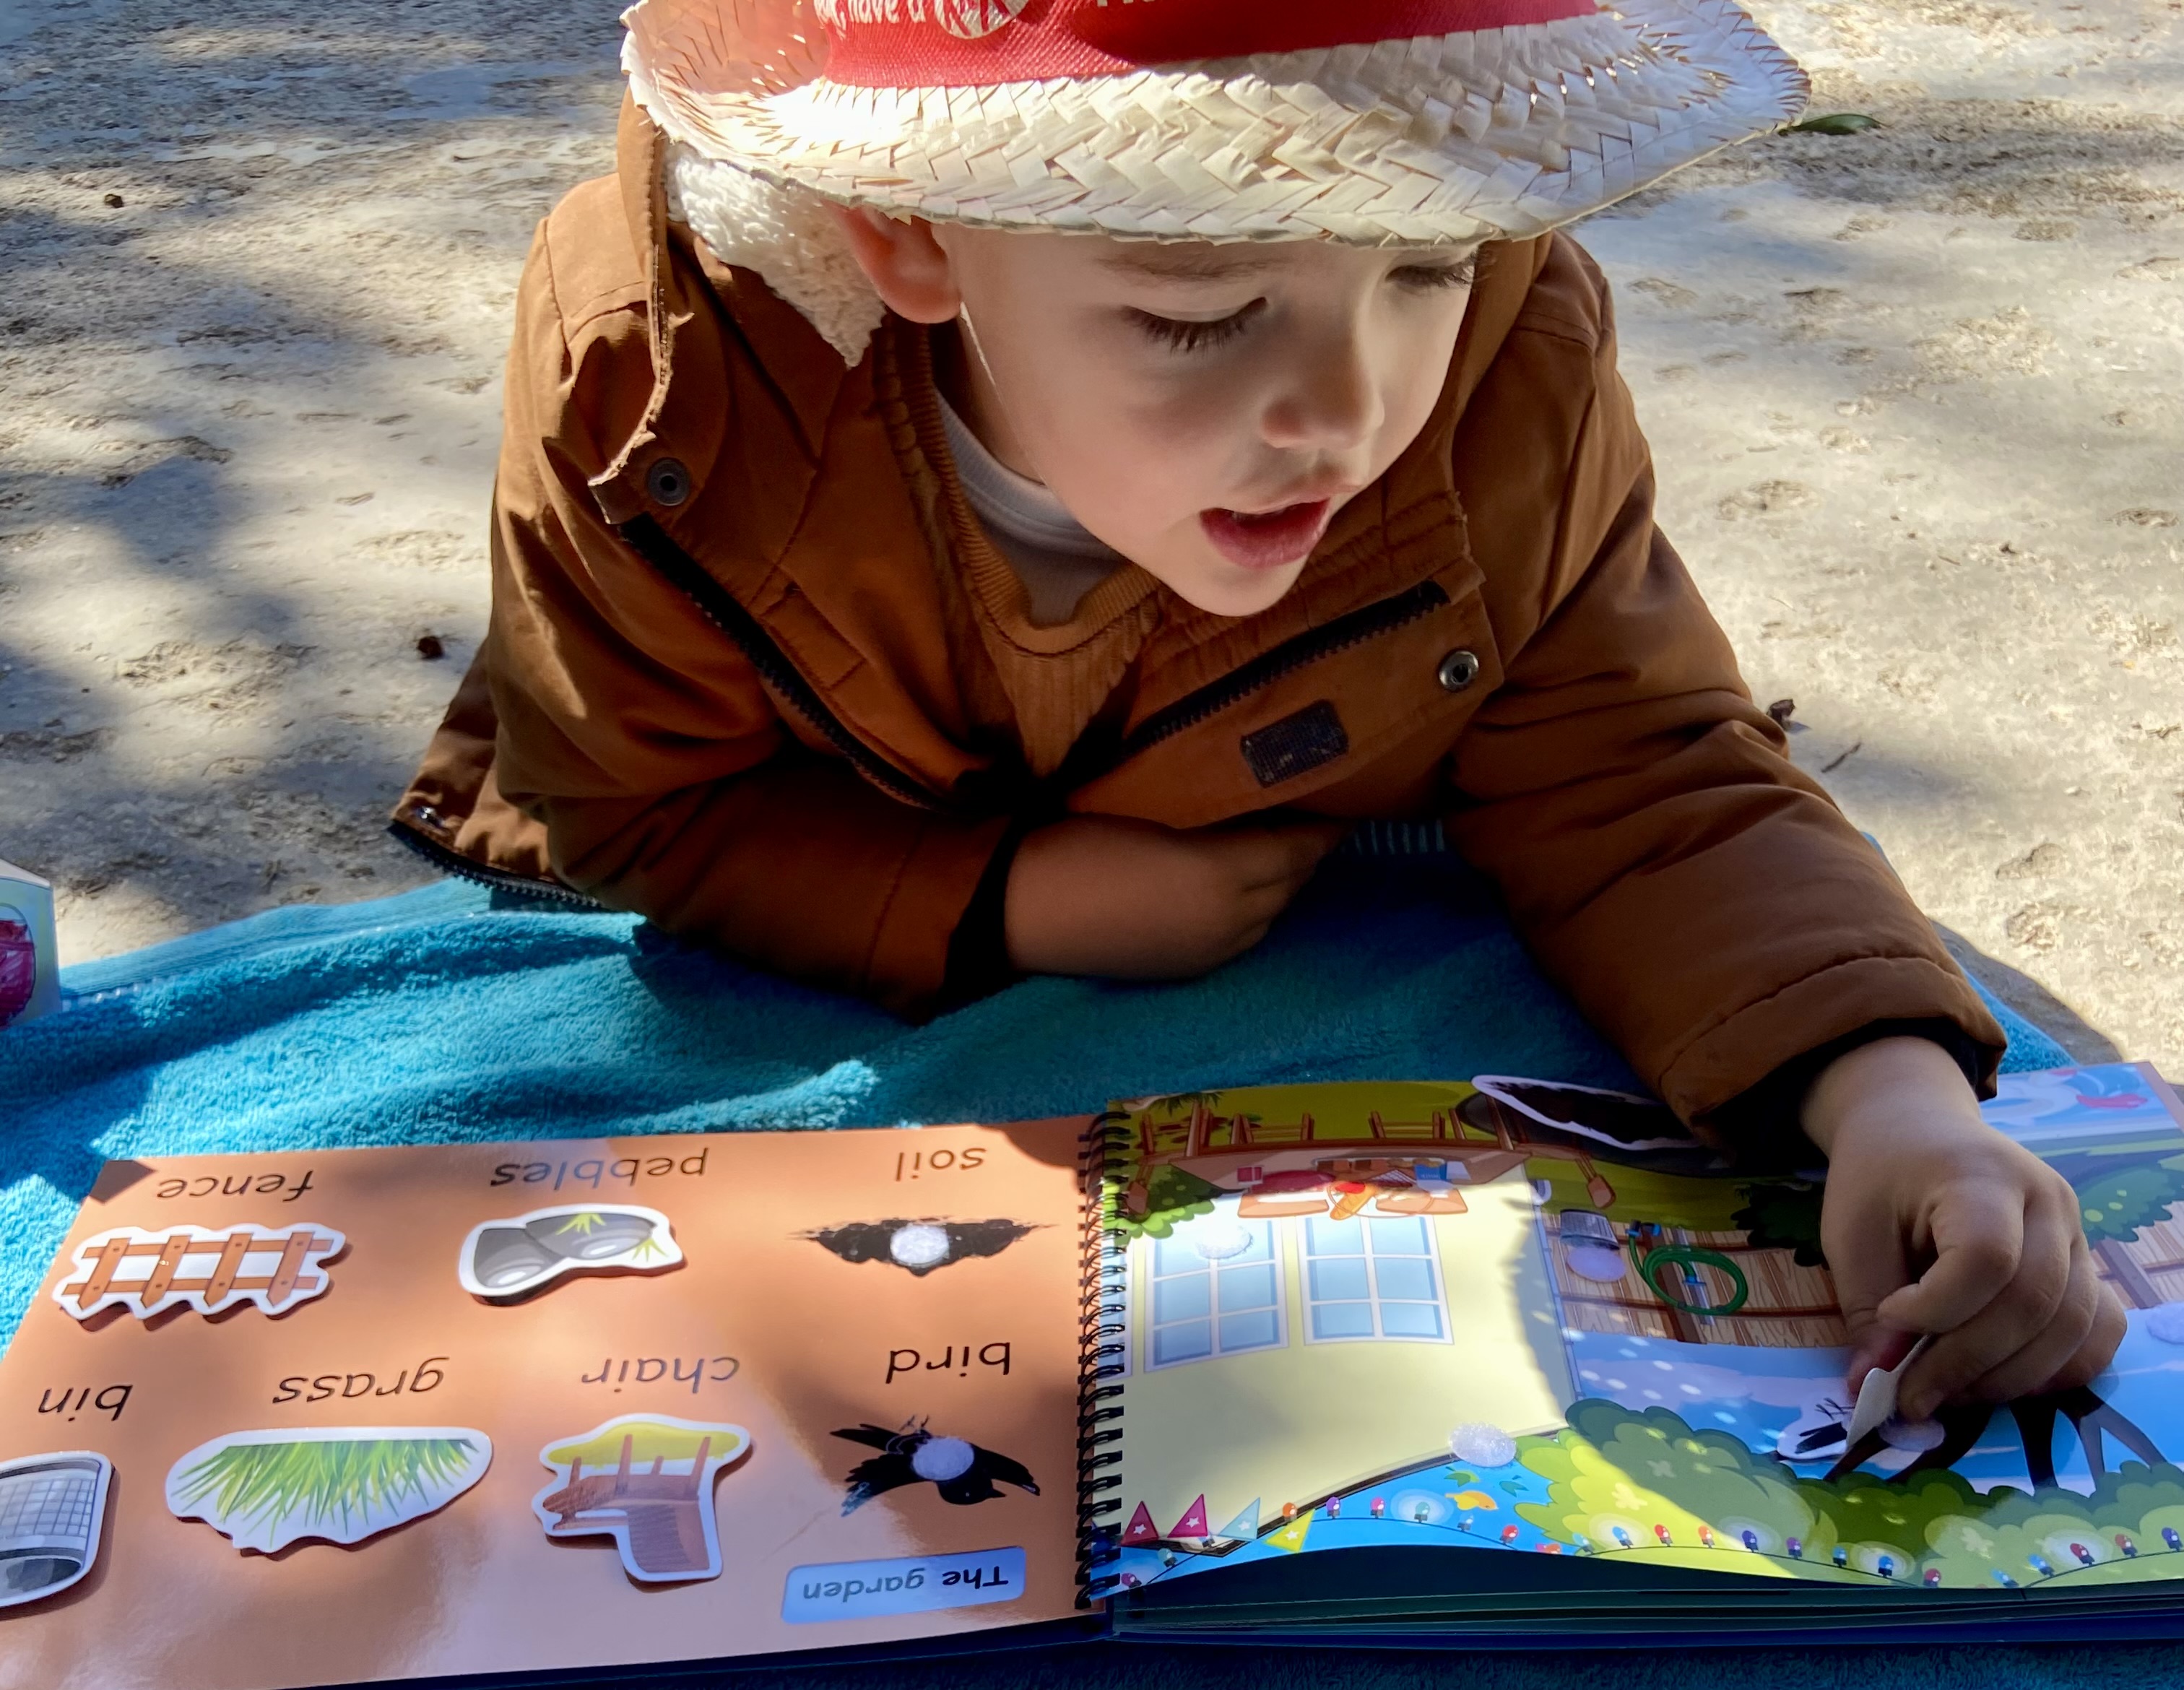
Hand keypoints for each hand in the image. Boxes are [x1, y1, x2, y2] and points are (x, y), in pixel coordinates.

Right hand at [1003, 814, 1345, 978]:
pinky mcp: (1187, 969)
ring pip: (1274, 910)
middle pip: (1293, 880)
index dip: (1323, 822)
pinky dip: (1261, 907)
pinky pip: (1246, 935)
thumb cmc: (1078, 841)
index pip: (1297, 845)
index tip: (1343, 790)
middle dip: (1311, 848)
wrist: (1018, 909)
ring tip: (1288, 841)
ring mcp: (1211, 950)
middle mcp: (1232, 919)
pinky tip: (1247, 885)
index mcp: (1224, 872)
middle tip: (1319, 809)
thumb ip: (1216, 811)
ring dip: (1288, 879)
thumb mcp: (1153, 810)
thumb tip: (1262, 802)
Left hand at [1803, 1036, 2125, 1420]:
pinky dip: (2057, 1369)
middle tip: (1913, 1396)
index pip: (1986, 1258)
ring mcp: (2076, 1234)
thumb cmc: (1880, 1176)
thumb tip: (1874, 1386)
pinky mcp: (2083, 1265)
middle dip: (1968, 1364)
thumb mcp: (1851, 1231)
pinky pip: (2097, 1330)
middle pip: (2033, 1302)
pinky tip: (2001, 1379)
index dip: (1938, 1310)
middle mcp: (2047, 1203)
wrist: (1917, 1130)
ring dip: (2009, 1377)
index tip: (1889, 1321)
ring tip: (1947, 1392)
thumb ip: (1866, 1309)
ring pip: (2071, 1327)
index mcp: (1983, 1176)